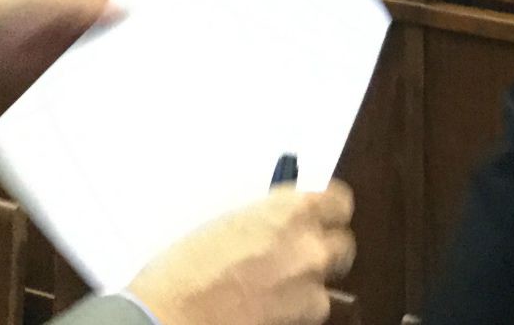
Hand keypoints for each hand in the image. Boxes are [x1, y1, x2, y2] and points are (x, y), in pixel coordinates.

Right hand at [126, 183, 356, 324]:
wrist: (172, 316)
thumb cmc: (184, 269)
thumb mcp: (229, 223)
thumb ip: (268, 219)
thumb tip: (279, 223)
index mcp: (291, 212)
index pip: (339, 201)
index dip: (329, 208)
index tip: (322, 210)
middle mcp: (309, 248)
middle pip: (342, 245)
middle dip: (322, 248)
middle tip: (297, 251)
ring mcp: (309, 290)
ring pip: (326, 284)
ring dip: (307, 284)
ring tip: (273, 286)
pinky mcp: (302, 322)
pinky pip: (309, 313)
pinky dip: (293, 311)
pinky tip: (266, 307)